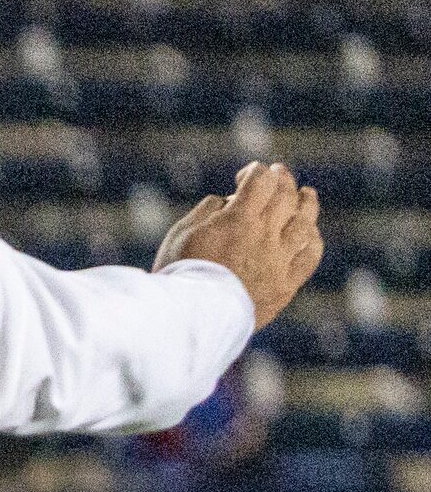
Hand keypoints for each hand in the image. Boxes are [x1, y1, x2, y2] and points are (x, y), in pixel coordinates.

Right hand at [154, 160, 321, 330]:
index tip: (244, 176)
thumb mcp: (182, 233)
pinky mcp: (285, 286)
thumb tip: (229, 200)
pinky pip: (309, 257)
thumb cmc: (179, 275)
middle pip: (285, 195)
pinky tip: (309, 233)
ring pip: (305, 222)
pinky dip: (312, 240)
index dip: (255, 171)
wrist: (189, 320)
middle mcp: (265, 236)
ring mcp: (279, 261)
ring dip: (307, 203)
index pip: (260, 180)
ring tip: (306, 194)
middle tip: (277, 173)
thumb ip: (209, 210)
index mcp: (238, 219)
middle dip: (282, 179)